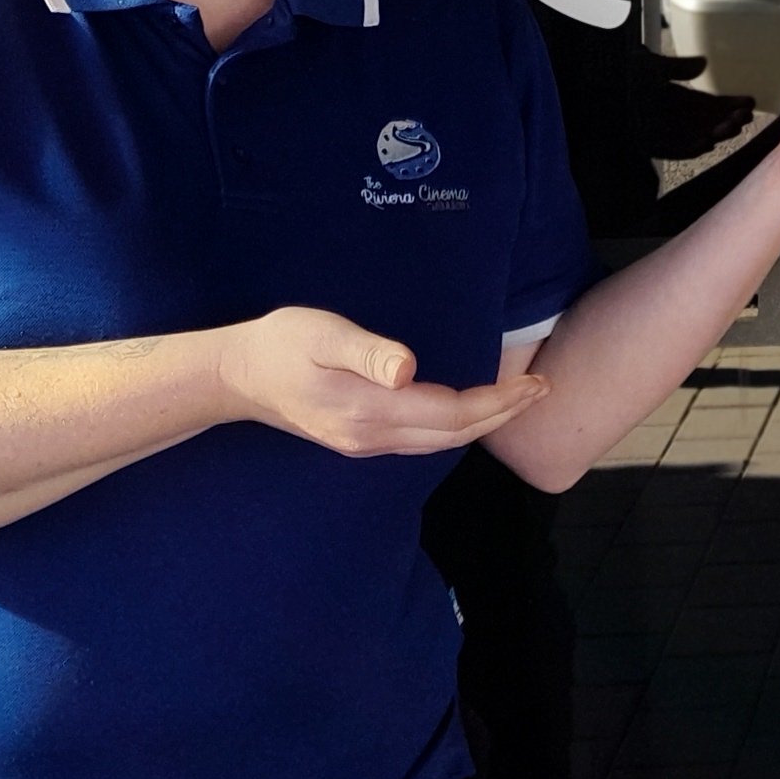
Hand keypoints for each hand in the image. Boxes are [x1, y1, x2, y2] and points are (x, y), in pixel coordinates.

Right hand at [219, 306, 548, 456]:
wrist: (237, 377)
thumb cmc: (281, 344)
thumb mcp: (322, 334)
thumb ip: (367, 352)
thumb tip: (408, 370)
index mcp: (368, 410)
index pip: (450, 413)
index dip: (497, 402)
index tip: (535, 383)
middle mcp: (371, 437)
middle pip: (452, 435)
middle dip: (502, 414)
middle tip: (542, 389)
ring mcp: (364, 444)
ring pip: (438, 443)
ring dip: (483, 423)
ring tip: (519, 399)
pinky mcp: (358, 440)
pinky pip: (421, 441)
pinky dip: (456, 426)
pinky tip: (471, 410)